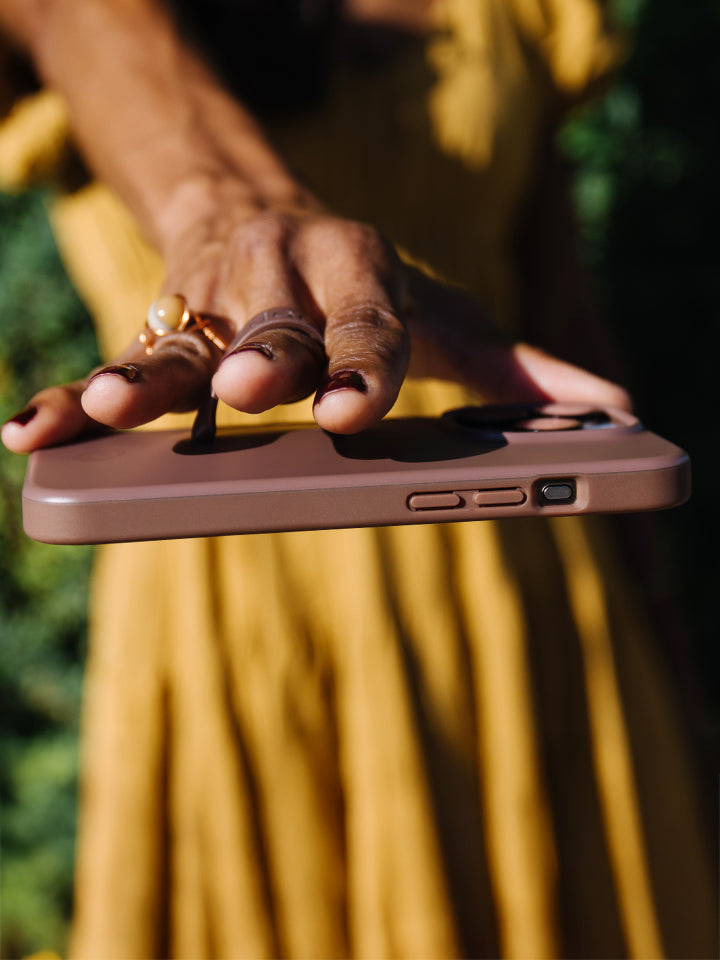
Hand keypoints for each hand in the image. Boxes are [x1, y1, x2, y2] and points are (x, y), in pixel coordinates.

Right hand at [1, 204, 629, 455]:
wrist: (262, 215)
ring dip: (145, 376)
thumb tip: (613, 406)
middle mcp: (285, 282)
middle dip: (261, 357)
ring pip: (176, 342)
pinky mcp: (160, 327)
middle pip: (273, 325)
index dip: (362, 365)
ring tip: (109, 410)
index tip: (352, 412)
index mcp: (363, 277)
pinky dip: (69, 395)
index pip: (371, 324)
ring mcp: (213, 305)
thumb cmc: (361, 288)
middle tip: (249, 391)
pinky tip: (30, 433)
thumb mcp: (441, 316)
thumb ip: (514, 365)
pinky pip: (113, 361)